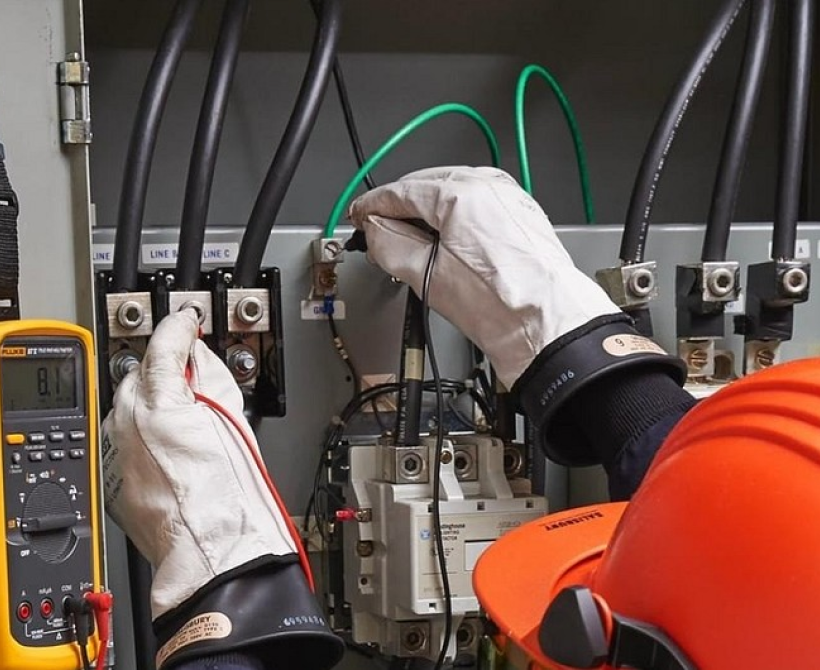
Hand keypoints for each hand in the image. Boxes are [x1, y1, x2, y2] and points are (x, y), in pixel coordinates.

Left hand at [102, 309, 341, 667]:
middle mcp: (129, 424)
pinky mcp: (117, 478)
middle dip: (163, 367)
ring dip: (153, 400)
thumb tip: (202, 360)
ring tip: (189, 413)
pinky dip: (145, 434)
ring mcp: (118, 453)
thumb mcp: (234, 421)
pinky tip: (175, 447)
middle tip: (193, 369)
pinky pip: (125, 442)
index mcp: (161, 404)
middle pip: (139, 374)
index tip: (187, 321)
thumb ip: (213, 381)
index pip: (163, 345)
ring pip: (128, 407)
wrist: (217, 548)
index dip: (179, 328)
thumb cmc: (233, 496)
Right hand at [348, 166, 620, 389]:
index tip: (358, 216)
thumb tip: (375, 231)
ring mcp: (507, 197)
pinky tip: (443, 242)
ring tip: (409, 243)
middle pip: (426, 186)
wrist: (548, 327)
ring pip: (451, 195)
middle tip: (378, 232)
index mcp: (462, 191)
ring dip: (426, 214)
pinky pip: (474, 206)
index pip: (400, 191)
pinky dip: (453, 218)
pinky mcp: (519, 214)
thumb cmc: (501, 306)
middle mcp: (488, 185)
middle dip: (399, 209)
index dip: (372, 206)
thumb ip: (389, 245)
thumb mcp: (427, 276)